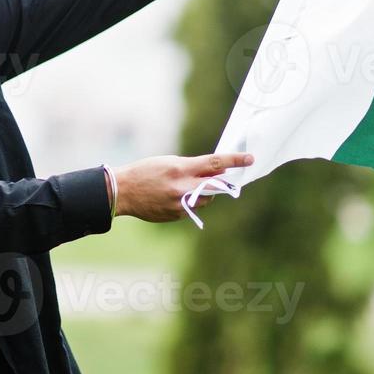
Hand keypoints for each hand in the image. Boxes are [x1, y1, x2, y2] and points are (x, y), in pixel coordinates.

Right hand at [109, 152, 254, 222]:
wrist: (123, 192)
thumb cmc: (145, 172)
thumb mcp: (168, 162)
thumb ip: (192, 167)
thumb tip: (213, 171)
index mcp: (181, 169)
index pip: (215, 163)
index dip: (235, 160)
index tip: (250, 158)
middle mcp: (183, 188)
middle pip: (215, 186)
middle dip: (222, 182)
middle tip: (227, 178)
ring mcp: (180, 204)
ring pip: (206, 199)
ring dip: (204, 193)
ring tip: (186, 187)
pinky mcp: (177, 215)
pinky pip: (192, 208)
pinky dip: (190, 202)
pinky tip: (173, 197)